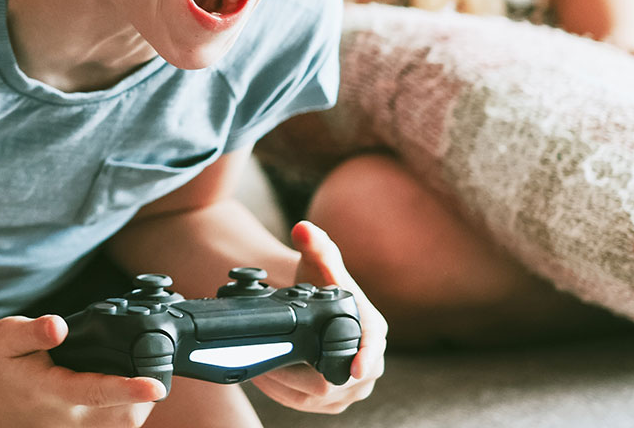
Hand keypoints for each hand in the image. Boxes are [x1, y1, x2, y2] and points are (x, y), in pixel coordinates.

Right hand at [0, 315, 165, 427]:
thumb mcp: (5, 333)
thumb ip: (35, 331)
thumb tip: (60, 326)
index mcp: (49, 392)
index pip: (98, 392)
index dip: (131, 389)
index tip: (156, 386)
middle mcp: (60, 419)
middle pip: (120, 418)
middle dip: (143, 399)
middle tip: (154, 369)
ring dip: (133, 408)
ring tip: (140, 382)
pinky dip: (118, 414)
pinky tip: (120, 392)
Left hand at [252, 221, 386, 413]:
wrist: (317, 307)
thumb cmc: (321, 284)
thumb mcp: (318, 263)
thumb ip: (315, 244)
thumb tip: (303, 229)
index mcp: (373, 329)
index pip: (371, 347)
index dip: (365, 357)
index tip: (355, 369)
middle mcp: (370, 362)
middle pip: (337, 381)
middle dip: (297, 373)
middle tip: (266, 358)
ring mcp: (355, 387)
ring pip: (319, 398)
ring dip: (285, 386)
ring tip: (260, 368)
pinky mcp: (337, 401)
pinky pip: (310, 405)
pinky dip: (285, 395)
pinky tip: (267, 379)